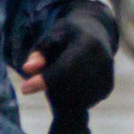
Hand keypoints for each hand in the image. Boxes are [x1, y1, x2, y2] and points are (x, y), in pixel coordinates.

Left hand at [27, 0, 117, 133]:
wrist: (96, 31)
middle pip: (72, 89)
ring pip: (80, 99)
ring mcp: (108, 76)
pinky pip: (85, 102)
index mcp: (87, 46)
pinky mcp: (106, 88)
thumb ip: (40, 50)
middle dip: (52, 94)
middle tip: (37, 88)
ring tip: (56, 90)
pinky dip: (73, 103)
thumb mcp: (52, 35)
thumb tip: (29, 67)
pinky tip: (68, 94)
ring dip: (63, 101)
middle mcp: (103, 61)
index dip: (45, 79)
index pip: (65, 68)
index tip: (26, 87)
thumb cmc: (67, 33)